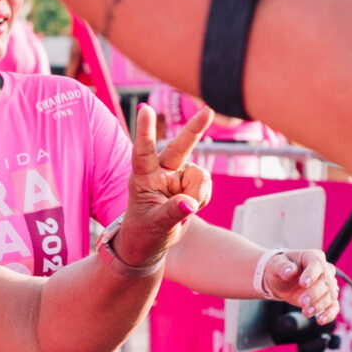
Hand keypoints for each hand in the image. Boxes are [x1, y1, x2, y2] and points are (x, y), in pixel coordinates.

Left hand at [112, 104, 210, 271]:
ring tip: (186, 210)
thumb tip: (189, 204)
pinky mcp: (190, 182)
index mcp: (143, 177)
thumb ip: (173, 213)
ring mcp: (177, 175)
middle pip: (179, 147)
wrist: (150, 242)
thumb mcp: (156, 225)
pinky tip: (190, 207)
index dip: (145, 131)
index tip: (145, 109)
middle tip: (208, 110)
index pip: (143, 152)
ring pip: (200, 175)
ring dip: (198, 194)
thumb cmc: (145, 231)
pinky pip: (206, 186)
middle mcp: (160, 171)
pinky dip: (203, 199)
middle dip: (195, 129)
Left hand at [261, 248, 338, 323]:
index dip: (312, 274)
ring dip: (319, 305)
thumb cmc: (280, 269)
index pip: (317, 264)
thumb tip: (289, 271)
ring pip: (330, 295)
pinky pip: (333, 306)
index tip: (303, 284)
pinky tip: (320, 320)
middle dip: (314, 293)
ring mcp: (327, 285)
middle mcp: (325, 270)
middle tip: (302, 302)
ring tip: (306, 312)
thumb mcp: (276, 265)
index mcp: (313, 257)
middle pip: (326, 282)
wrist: (281, 281)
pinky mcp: (326, 298)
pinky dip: (329, 314)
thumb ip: (282, 267)